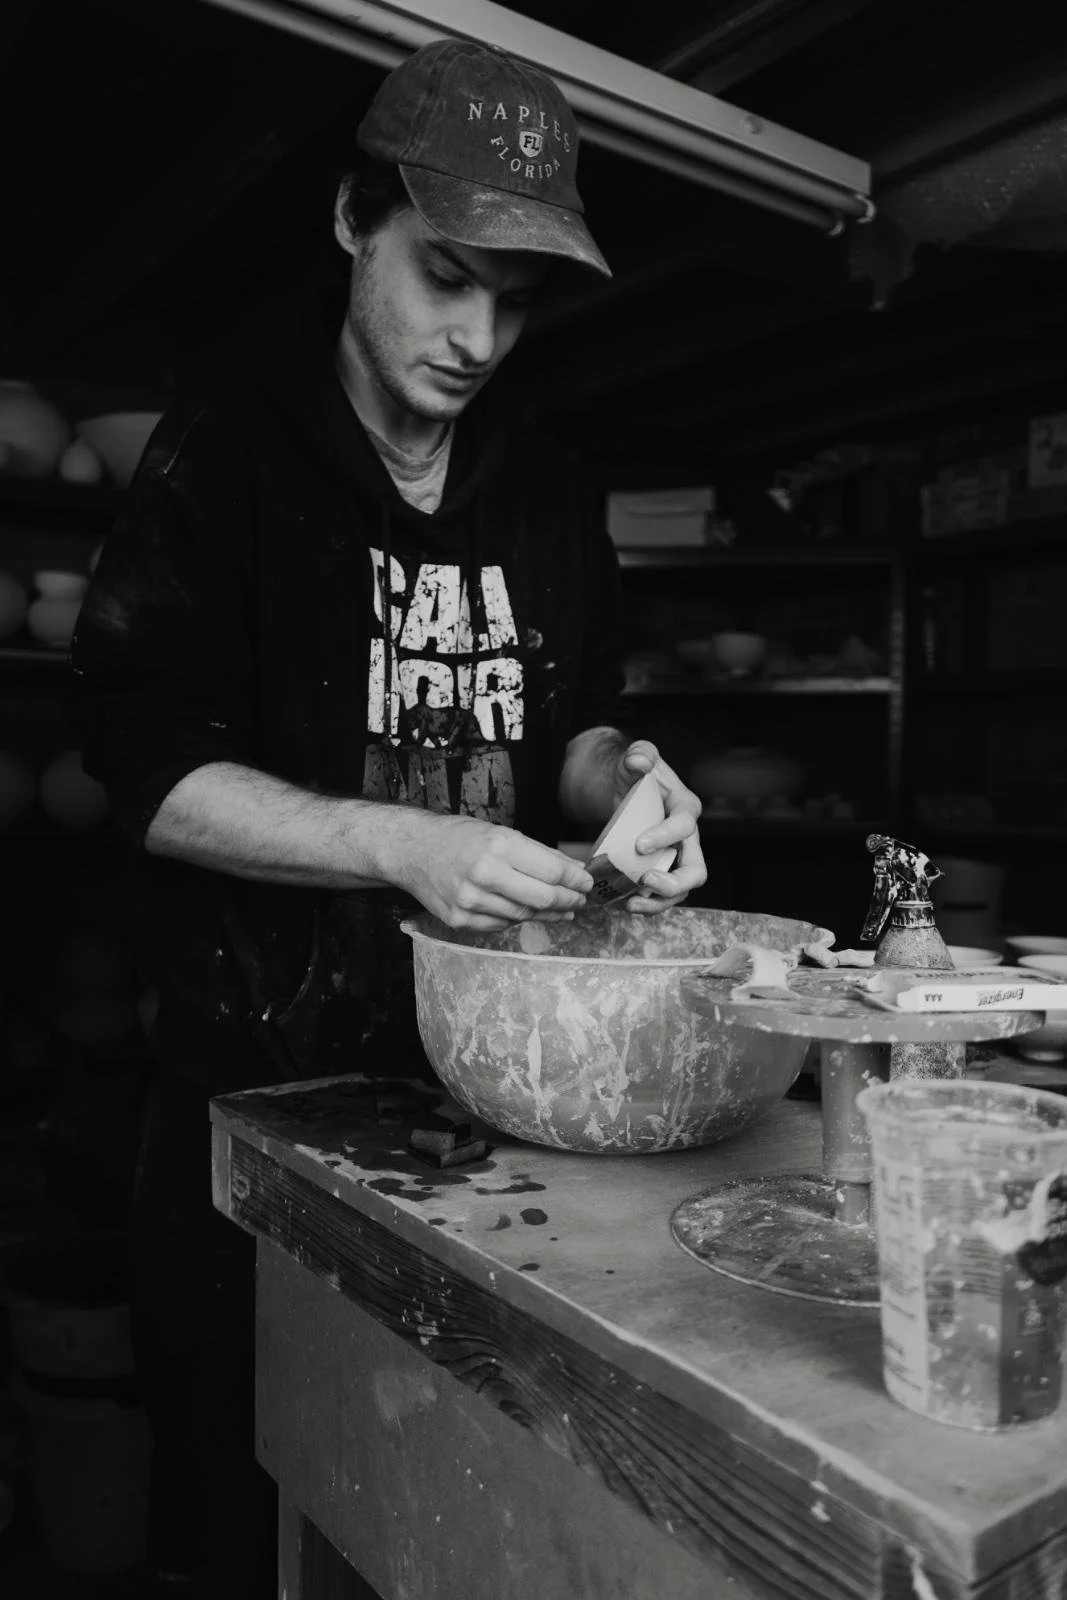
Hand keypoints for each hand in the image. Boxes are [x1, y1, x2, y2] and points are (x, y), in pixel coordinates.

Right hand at [395, 812, 593, 931]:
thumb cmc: (459, 838)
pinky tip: (528, 912)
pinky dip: (518, 918)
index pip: (551, 871)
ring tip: (562, 910)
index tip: (587, 883)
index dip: (575, 880)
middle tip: (579, 900)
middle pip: (542, 898)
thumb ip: (538, 854)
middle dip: (568, 901)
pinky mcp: (460, 920)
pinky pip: (501, 925)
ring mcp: (470, 900)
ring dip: (548, 914)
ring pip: (523, 915)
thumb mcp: (501, 833)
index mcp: (498, 845)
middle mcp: (484, 873)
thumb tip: (574, 870)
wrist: (413, 851)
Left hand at [611, 740, 705, 913]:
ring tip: (631, 903)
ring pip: (681, 890)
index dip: (666, 836)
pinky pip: (661, 895)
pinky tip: (622, 903)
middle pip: (696, 870)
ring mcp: (676, 858)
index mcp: (686, 807)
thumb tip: (638, 760)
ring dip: (658, 901)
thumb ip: (640, 754)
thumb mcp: (636, 757)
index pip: (684, 826)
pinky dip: (645, 904)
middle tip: (645, 881)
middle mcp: (688, 838)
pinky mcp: (662, 871)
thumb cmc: (635, 773)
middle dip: (674, 882)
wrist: (626, 790)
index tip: (639, 844)